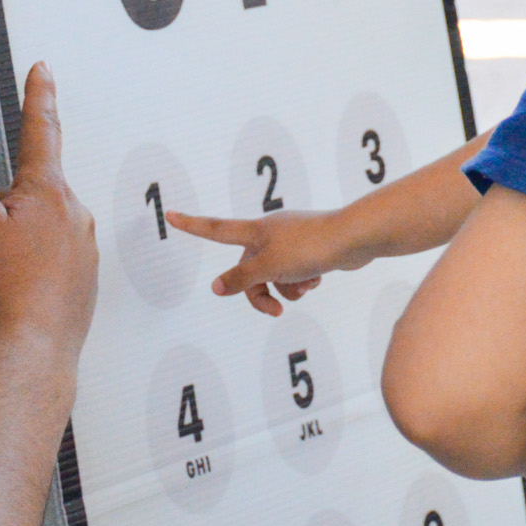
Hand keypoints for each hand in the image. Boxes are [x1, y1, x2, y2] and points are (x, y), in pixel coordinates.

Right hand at [0, 63, 97, 367]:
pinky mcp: (86, 280)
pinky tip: (13, 291)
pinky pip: (54, 258)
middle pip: (35, 190)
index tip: (42, 70)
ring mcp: (85, 248)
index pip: (41, 129)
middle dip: (8, 204)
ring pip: (44, 227)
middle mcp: (76, 214)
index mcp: (49, 191)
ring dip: (20, 239)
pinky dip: (33, 266)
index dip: (38, 96)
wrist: (27, 357)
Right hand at [165, 208, 367, 315]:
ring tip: (305, 286)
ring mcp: (290, 240)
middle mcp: (270, 232)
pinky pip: (295, 272)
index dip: (191, 225)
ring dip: (286, 289)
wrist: (354, 239)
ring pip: (275, 274)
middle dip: (261, 291)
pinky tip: (318, 279)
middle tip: (275, 310)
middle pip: (249, 269)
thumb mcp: (269, 268)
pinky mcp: (309, 249)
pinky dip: (303, 282)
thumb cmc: (310, 248)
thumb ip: (241, 279)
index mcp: (255, 231)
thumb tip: (216, 288)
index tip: (170, 215)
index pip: (215, 229)